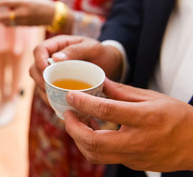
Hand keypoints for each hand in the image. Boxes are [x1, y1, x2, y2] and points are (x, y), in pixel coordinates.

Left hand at [0, 0, 54, 25]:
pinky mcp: (25, 25)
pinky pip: (13, 25)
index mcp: (24, 2)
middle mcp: (23, 12)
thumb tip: (6, 4)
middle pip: (5, 16)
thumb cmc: (41, 3)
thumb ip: (18, 2)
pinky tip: (2, 21)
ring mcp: (24, 20)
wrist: (53, 14)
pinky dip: (6, 23)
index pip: (7, 3)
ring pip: (8, 22)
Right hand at [29, 35, 122, 91]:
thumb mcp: (92, 48)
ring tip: (52, 99)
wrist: (110, 64)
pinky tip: (56, 105)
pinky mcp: (57, 85)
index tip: (45, 71)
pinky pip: (47, 92)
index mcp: (57, 45)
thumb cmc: (100, 52)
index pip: (39, 50)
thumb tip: (55, 58)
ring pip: (38, 82)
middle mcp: (51, 58)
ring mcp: (53, 72)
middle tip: (47, 88)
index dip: (38, 60)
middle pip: (34, 67)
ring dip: (42, 91)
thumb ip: (75, 51)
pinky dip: (49, 99)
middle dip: (38, 79)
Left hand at [64, 78, 192, 171]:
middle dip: (73, 128)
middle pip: (94, 142)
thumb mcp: (152, 97)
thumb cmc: (178, 117)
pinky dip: (91, 144)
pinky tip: (92, 130)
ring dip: (79, 138)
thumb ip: (122, 91)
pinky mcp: (132, 164)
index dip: (84, 103)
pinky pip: (105, 157)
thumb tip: (99, 81)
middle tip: (67, 114)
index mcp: (145, 118)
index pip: (106, 111)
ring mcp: (134, 156)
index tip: (71, 95)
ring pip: (95, 155)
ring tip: (77, 122)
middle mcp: (138, 141)